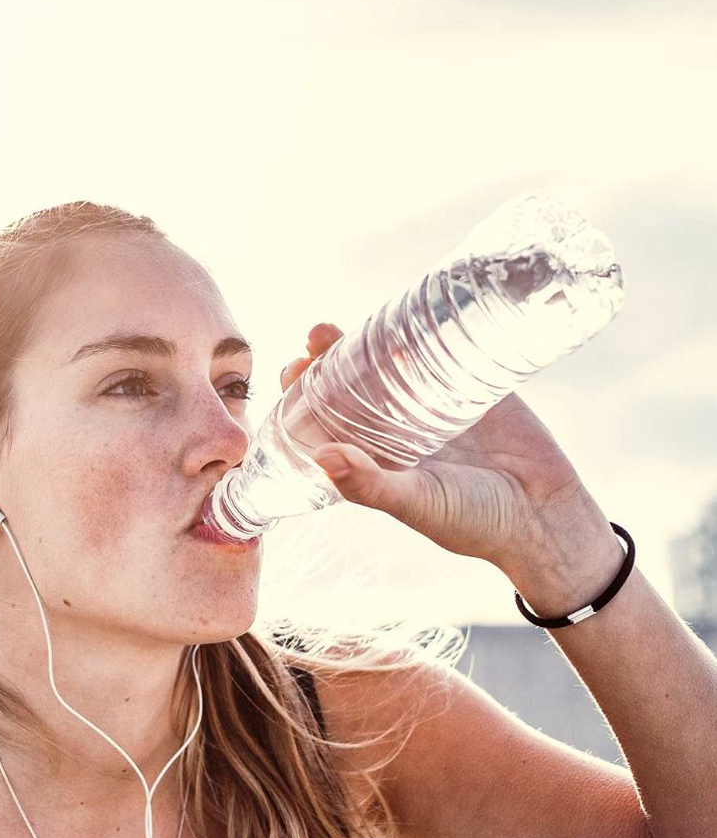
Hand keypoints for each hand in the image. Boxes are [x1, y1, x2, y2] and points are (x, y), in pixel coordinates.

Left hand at [280, 323, 606, 573]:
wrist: (548, 517)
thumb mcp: (419, 505)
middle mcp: (399, 430)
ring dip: (363, 342)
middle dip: (328, 361)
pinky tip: (401, 313)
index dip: (304, 397)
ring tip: (339, 327)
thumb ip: (371, 486)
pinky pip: (441, 352)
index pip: (327, 421)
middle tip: (315, 341)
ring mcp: (434, 405)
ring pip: (389, 365)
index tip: (290, 373)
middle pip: (351, 385)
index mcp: (377, 459)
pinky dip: (421, 333)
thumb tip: (320, 457)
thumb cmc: (477, 524)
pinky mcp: (474, 386)